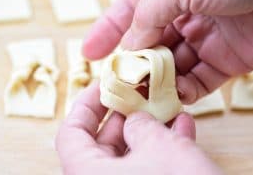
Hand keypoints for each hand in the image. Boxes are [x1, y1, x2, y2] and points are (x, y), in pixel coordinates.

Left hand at [56, 83, 222, 174]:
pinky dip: (163, 147)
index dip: (85, 105)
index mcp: (87, 174)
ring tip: (165, 106)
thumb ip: (139, 125)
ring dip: (149, 128)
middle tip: (140, 93)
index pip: (70, 133)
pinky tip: (181, 128)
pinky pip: (148, 166)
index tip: (103, 86)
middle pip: (102, 142)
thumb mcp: (158, 147)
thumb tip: (135, 119)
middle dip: (124, 114)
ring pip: (130, 153)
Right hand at [83, 0, 252, 103]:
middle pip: (147, 45)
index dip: (107, 31)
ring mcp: (202, 39)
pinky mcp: (224, 61)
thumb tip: (130, 44)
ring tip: (140, 98)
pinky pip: (196, 81)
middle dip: (132, 65)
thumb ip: (149, 13)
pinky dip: (181, 92)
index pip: (129, 11)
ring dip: (154, 83)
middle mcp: (182, 14)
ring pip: (169, 67)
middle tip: (117, 85)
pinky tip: (169, 99)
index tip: (88, 52)